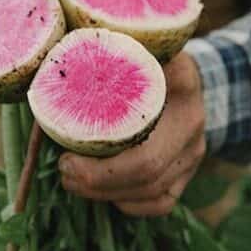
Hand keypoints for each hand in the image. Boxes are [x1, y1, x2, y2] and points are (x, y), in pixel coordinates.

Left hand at [59, 52, 206, 216]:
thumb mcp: (127, 46)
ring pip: (153, 188)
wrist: (181, 79)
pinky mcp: (188, 172)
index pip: (146, 107)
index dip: (107, 135)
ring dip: (107, 192)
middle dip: (99, 177)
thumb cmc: (141, 62)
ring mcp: (194, 149)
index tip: (67, 142)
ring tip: (72, 181)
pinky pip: (161, 202)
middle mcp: (191, 118)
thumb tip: (56, 66)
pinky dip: (128, 203)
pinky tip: (103, 194)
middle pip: (148, 163)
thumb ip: (103, 54)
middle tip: (64, 170)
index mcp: (179, 78)